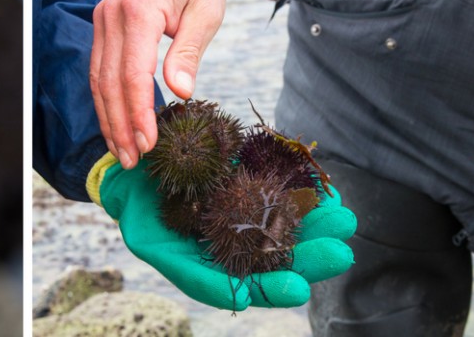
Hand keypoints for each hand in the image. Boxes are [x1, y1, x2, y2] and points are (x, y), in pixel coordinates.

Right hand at [89, 0, 226, 168]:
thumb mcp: (206, 13)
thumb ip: (189, 53)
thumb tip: (181, 92)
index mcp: (139, 9)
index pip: (133, 73)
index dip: (138, 112)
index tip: (148, 144)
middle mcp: (113, 14)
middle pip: (109, 81)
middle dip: (119, 125)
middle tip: (132, 160)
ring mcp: (103, 18)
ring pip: (97, 78)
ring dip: (108, 118)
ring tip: (122, 151)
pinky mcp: (102, 24)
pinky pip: (98, 67)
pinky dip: (105, 99)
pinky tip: (116, 122)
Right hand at [91, 155, 356, 310]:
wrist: (130, 177)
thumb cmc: (136, 215)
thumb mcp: (152, 244)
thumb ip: (193, 272)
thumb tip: (241, 296)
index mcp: (215, 269)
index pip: (251, 286)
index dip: (276, 288)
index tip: (300, 286)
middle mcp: (234, 245)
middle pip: (278, 256)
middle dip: (311, 254)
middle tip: (341, 250)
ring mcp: (241, 214)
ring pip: (284, 223)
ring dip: (316, 222)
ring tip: (343, 217)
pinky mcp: (243, 182)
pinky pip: (274, 187)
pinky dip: (298, 188)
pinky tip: (323, 188)